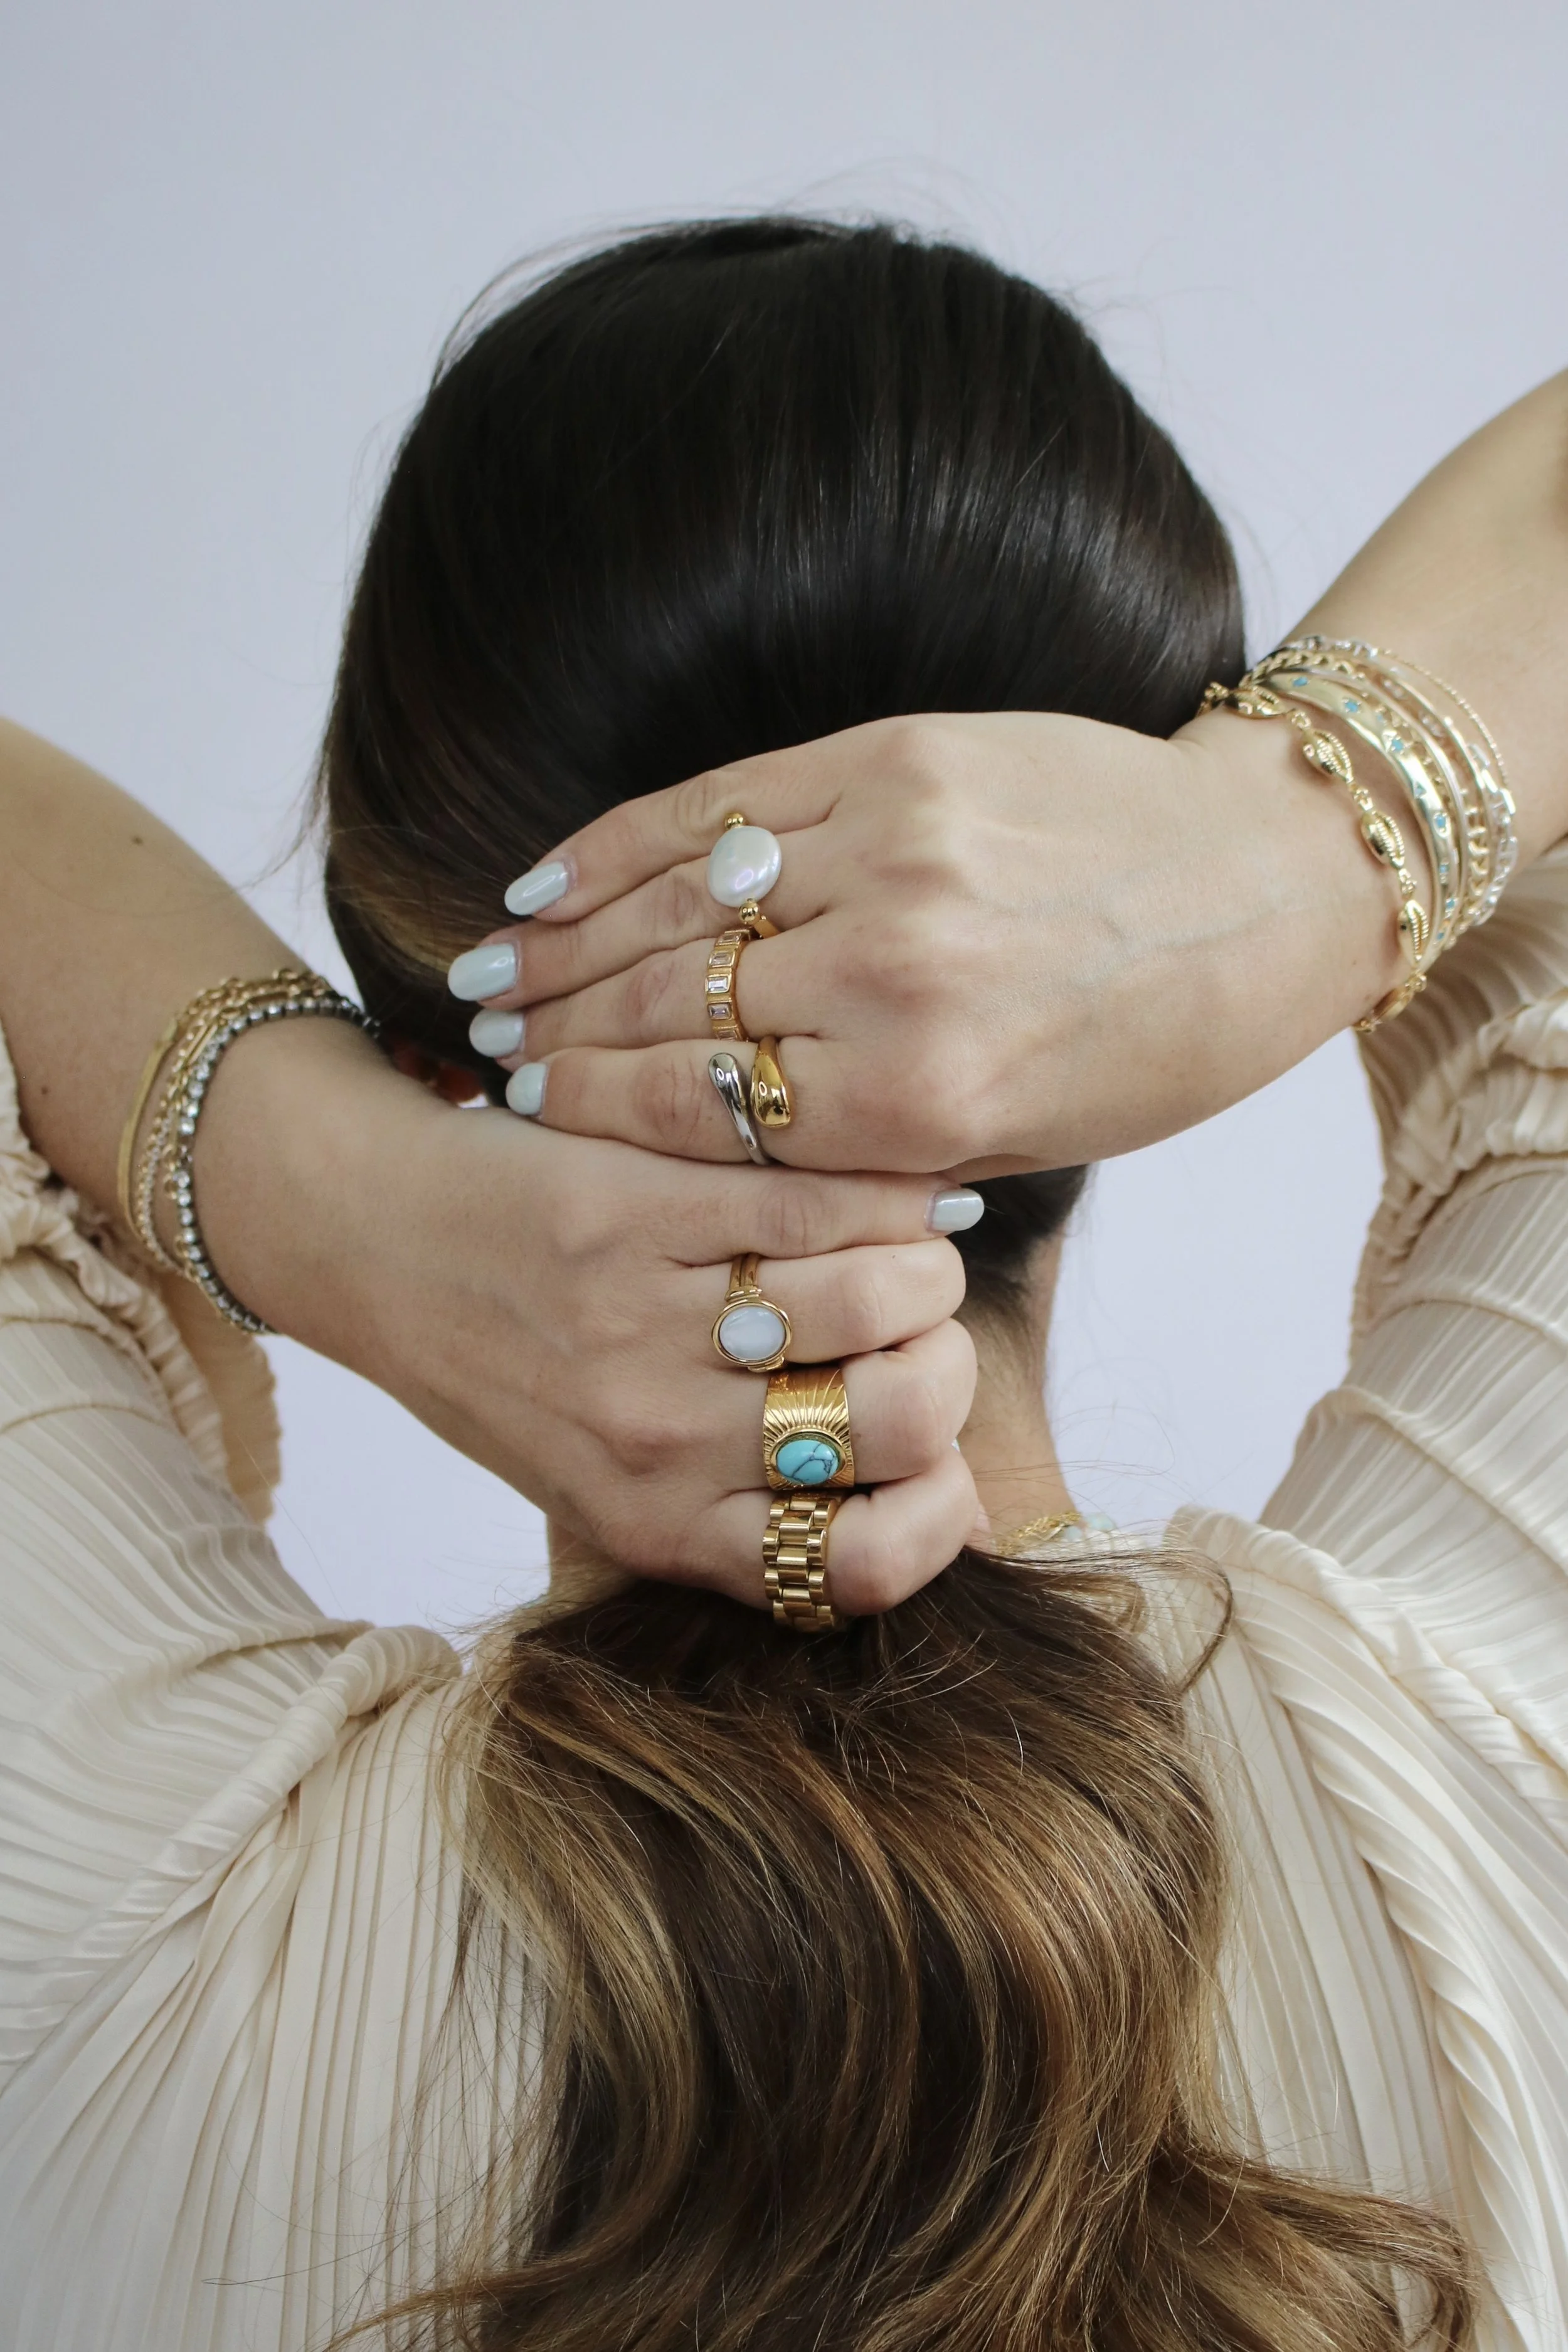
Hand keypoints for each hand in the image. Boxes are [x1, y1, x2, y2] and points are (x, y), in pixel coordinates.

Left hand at [195, 1016, 983, 1611]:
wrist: (370, 1236)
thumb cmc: (511, 1365)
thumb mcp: (610, 1482)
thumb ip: (748, 1508)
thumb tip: (947, 1489)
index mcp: (659, 1527)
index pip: (867, 1566)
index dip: (939, 1506)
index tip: (927, 1451)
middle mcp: (653, 1441)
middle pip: (906, 1418)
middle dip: (943, 1361)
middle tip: (908, 1325)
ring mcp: (641, 1323)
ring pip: (883, 1294)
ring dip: (917, 1258)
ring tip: (888, 1240)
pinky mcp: (632, 1206)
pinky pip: (822, 1199)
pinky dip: (872, 1185)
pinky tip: (859, 1182)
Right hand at [450, 709, 1410, 1176]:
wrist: (1263, 884)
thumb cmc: (1151, 1042)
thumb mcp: (1019, 1146)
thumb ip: (867, 1152)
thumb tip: (712, 1149)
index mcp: (923, 1101)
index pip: (699, 1112)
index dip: (591, 1114)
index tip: (524, 1115)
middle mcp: (892, 977)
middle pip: (666, 1010)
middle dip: (555, 1034)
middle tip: (479, 1048)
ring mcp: (889, 854)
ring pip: (675, 906)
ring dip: (563, 943)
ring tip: (489, 973)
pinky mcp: (896, 758)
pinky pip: (722, 806)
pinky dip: (624, 845)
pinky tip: (552, 880)